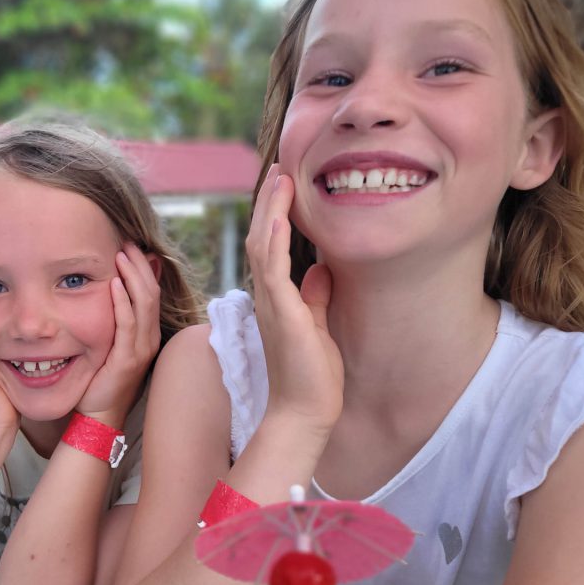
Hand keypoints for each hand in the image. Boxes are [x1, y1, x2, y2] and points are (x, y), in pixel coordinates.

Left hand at [76, 243, 161, 429]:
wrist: (97, 416)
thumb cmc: (99, 379)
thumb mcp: (109, 344)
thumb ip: (112, 320)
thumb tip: (107, 292)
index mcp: (147, 334)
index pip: (151, 292)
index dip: (143, 267)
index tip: (129, 245)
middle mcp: (149, 339)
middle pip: (151, 291)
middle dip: (139, 264)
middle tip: (126, 240)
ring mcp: (141, 349)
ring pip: (144, 303)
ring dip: (132, 275)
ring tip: (122, 253)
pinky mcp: (127, 359)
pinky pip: (128, 324)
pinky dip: (122, 301)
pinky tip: (114, 283)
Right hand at [245, 165, 343, 439]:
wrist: (304, 414)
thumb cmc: (312, 377)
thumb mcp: (318, 326)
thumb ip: (316, 297)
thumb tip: (321, 268)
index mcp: (276, 299)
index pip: (270, 248)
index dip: (275, 215)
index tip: (284, 186)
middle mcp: (267, 298)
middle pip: (262, 239)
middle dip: (270, 203)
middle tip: (279, 170)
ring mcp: (272, 306)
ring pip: (263, 248)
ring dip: (271, 212)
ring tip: (279, 180)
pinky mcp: (282, 317)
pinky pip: (273, 274)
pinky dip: (276, 245)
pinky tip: (281, 221)